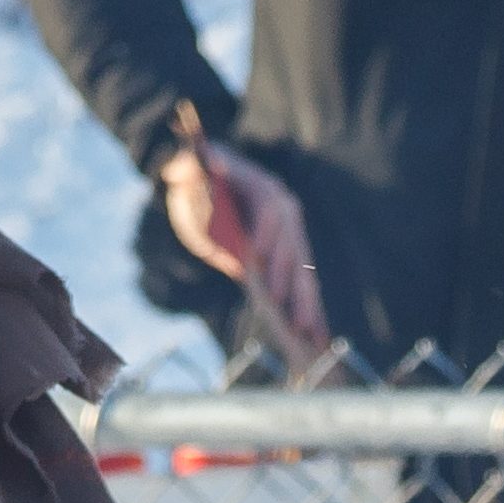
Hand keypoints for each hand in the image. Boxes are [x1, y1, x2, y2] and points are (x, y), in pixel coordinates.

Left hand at [161, 136, 327, 360]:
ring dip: (305, 300)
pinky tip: (316, 335)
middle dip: (287, 277)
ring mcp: (291, 233)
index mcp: (262, 188)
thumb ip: (188, 170)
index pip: (269, 210)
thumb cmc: (200, 177)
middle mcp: (285, 209)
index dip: (265, 234)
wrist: (215, 178)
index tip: (255, 258)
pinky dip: (310, 307)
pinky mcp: (290, 255)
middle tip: (280, 306)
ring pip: (303, 268)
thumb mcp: (190, 171)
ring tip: (305, 331)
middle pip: (291, 245)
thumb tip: (187, 167)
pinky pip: (303, 282)